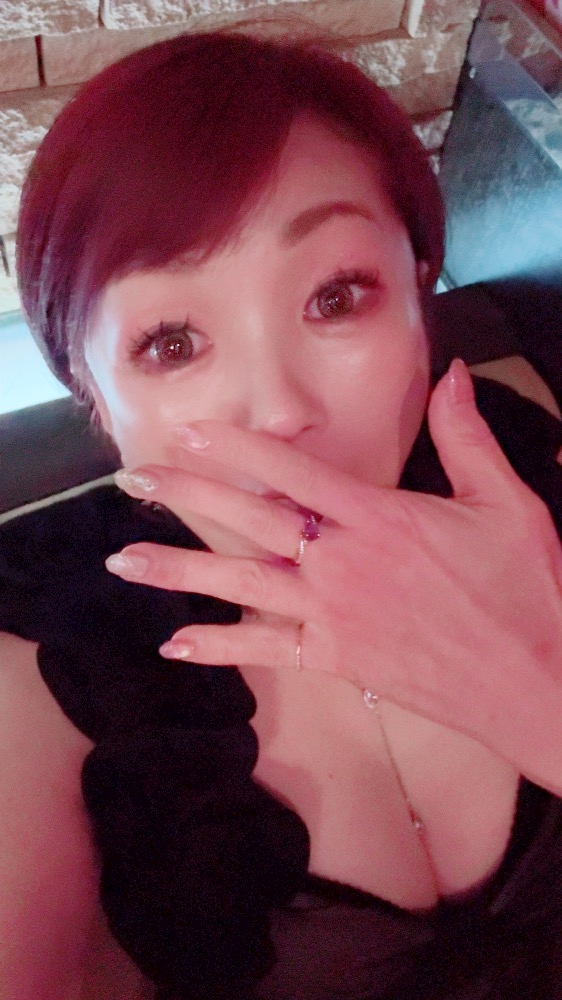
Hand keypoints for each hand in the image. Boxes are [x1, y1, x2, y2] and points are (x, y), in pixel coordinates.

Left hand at [106, 360, 561, 787]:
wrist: (537, 682)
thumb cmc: (525, 590)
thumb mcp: (506, 502)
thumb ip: (467, 436)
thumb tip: (452, 373)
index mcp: (380, 518)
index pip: (291, 471)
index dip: (235, 446)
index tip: (188, 430)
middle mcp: (344, 564)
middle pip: (249, 520)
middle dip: (186, 495)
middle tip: (131, 480)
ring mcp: (335, 616)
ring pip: (242, 586)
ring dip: (179, 571)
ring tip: (124, 562)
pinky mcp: (339, 660)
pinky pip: (269, 652)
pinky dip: (221, 648)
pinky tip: (176, 645)